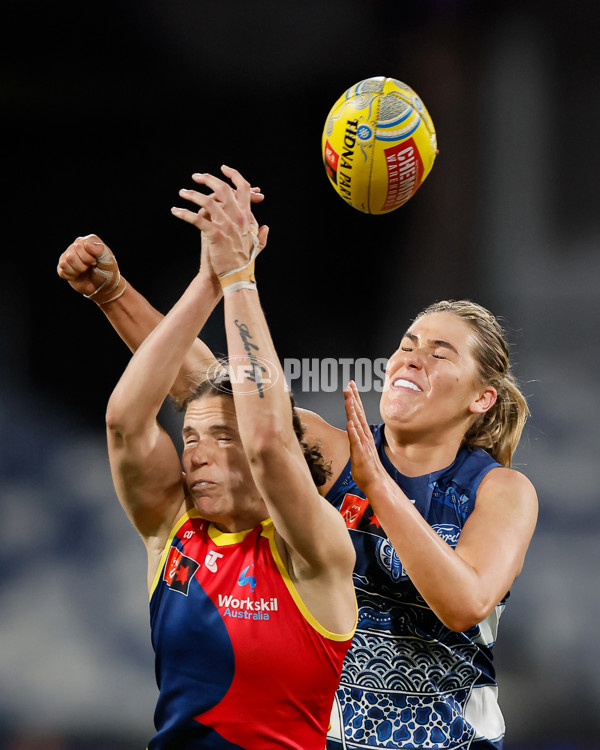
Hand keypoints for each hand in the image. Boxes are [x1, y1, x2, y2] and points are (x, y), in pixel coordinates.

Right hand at [57, 235, 119, 296]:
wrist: (103, 285)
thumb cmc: (107, 272)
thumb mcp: (108, 262)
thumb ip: (100, 251)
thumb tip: (87, 244)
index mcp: (89, 240)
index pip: (79, 246)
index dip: (88, 258)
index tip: (95, 263)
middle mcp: (77, 244)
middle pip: (71, 256)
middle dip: (82, 266)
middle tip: (90, 268)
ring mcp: (68, 254)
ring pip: (64, 263)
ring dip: (77, 271)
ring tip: (84, 271)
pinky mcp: (63, 265)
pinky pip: (62, 271)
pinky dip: (71, 276)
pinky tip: (78, 275)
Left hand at [171, 165, 268, 276]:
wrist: (237, 277)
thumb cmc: (245, 262)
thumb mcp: (257, 246)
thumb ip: (261, 234)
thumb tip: (265, 227)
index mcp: (247, 217)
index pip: (243, 188)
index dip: (233, 175)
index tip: (223, 168)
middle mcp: (238, 218)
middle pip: (223, 189)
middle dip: (209, 179)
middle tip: (196, 177)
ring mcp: (227, 225)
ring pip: (207, 201)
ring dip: (192, 194)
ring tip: (182, 192)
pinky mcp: (215, 234)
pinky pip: (196, 219)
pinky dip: (184, 213)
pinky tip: (175, 211)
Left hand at [344, 380, 387, 494]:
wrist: (376, 482)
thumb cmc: (367, 466)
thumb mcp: (359, 447)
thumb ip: (356, 436)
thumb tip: (352, 425)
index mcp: (363, 433)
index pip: (358, 412)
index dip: (354, 398)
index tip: (351, 385)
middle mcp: (364, 436)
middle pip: (358, 413)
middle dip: (353, 398)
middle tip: (349, 385)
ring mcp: (362, 444)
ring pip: (356, 424)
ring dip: (352, 410)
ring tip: (349, 398)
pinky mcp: (360, 454)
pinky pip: (356, 441)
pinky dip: (353, 431)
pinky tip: (349, 422)